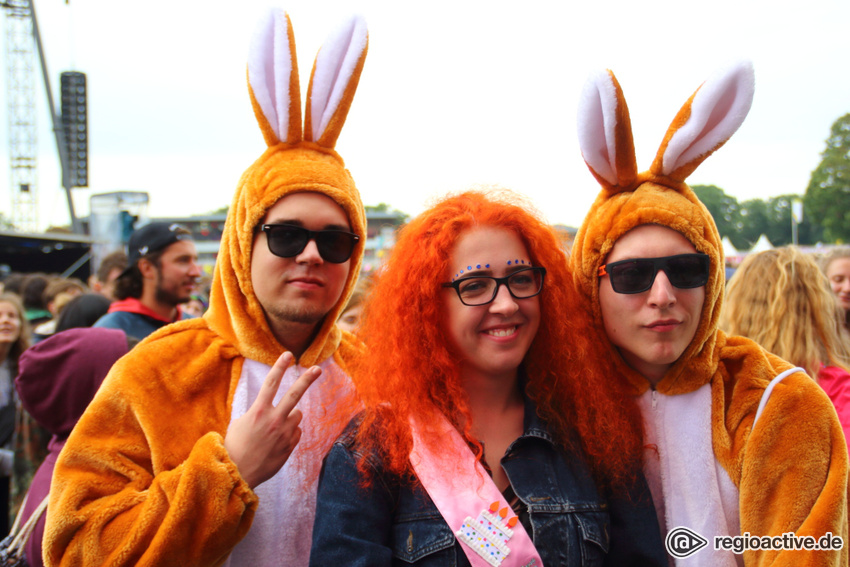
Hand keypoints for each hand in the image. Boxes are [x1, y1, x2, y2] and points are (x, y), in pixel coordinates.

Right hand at [224, 352, 320, 488]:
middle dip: (307, 379)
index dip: (280, 367)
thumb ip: (257, 412)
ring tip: (274, 429)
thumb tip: (268, 409)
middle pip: (294, 394)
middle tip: (317, 368)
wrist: (238, 474)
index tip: (288, 355)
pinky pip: (296, 432)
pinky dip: (289, 433)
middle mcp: (274, 420)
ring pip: (297, 415)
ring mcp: (284, 433)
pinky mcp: (290, 445)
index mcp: (258, 411)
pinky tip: (276, 443)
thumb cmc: (234, 447)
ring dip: (290, 417)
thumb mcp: (240, 423)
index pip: (271, 383)